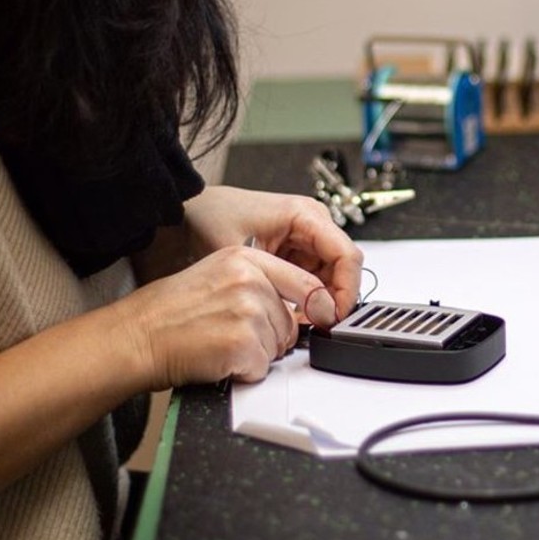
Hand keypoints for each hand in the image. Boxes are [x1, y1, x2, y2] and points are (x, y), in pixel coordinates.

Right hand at [119, 244, 341, 389]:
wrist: (138, 336)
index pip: (305, 283)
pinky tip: (217, 358)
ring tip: (220, 344)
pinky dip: (242, 372)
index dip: (316, 307)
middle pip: (291, 322)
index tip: (321, 318)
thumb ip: (258, 283)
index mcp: (245, 259)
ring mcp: (247, 310)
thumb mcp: (216, 276)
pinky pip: (262, 368)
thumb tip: (300, 304)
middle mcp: (249, 280)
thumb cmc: (168, 312)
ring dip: (254, 355)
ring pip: (278, 347)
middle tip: (231, 335)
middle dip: (269, 338)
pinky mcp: (243, 343)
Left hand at [181, 185, 363, 324]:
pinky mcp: (294, 249)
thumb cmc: (212, 219)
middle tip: (319, 325)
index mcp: (305, 214)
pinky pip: (312, 277)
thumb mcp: (247, 258)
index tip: (334, 317)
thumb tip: (310, 314)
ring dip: (320, 300)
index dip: (346, 291)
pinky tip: (292, 312)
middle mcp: (311, 222)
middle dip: (334, 299)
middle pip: (343, 268)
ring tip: (301, 321)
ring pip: (330, 276)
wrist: (191, 214)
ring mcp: (304, 236)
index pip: (347, 256)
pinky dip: (306, 297)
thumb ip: (280, 286)